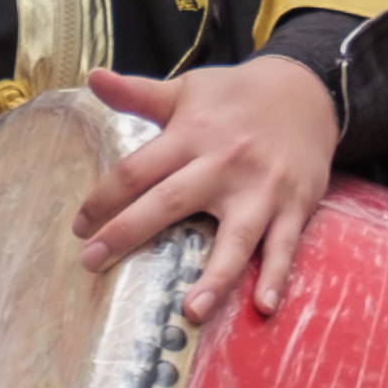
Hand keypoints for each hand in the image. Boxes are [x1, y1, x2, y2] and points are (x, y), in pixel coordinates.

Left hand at [71, 59, 337, 320]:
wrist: (308, 88)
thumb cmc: (236, 96)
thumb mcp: (187, 89)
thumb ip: (138, 93)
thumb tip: (92, 76)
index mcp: (192, 135)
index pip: (137, 170)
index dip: (103, 199)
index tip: (80, 229)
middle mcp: (223, 163)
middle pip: (170, 201)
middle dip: (129, 232)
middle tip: (91, 264)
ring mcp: (261, 187)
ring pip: (236, 236)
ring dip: (216, 275)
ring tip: (192, 311)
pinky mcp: (295, 204)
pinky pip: (285, 245)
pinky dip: (277, 275)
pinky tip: (265, 306)